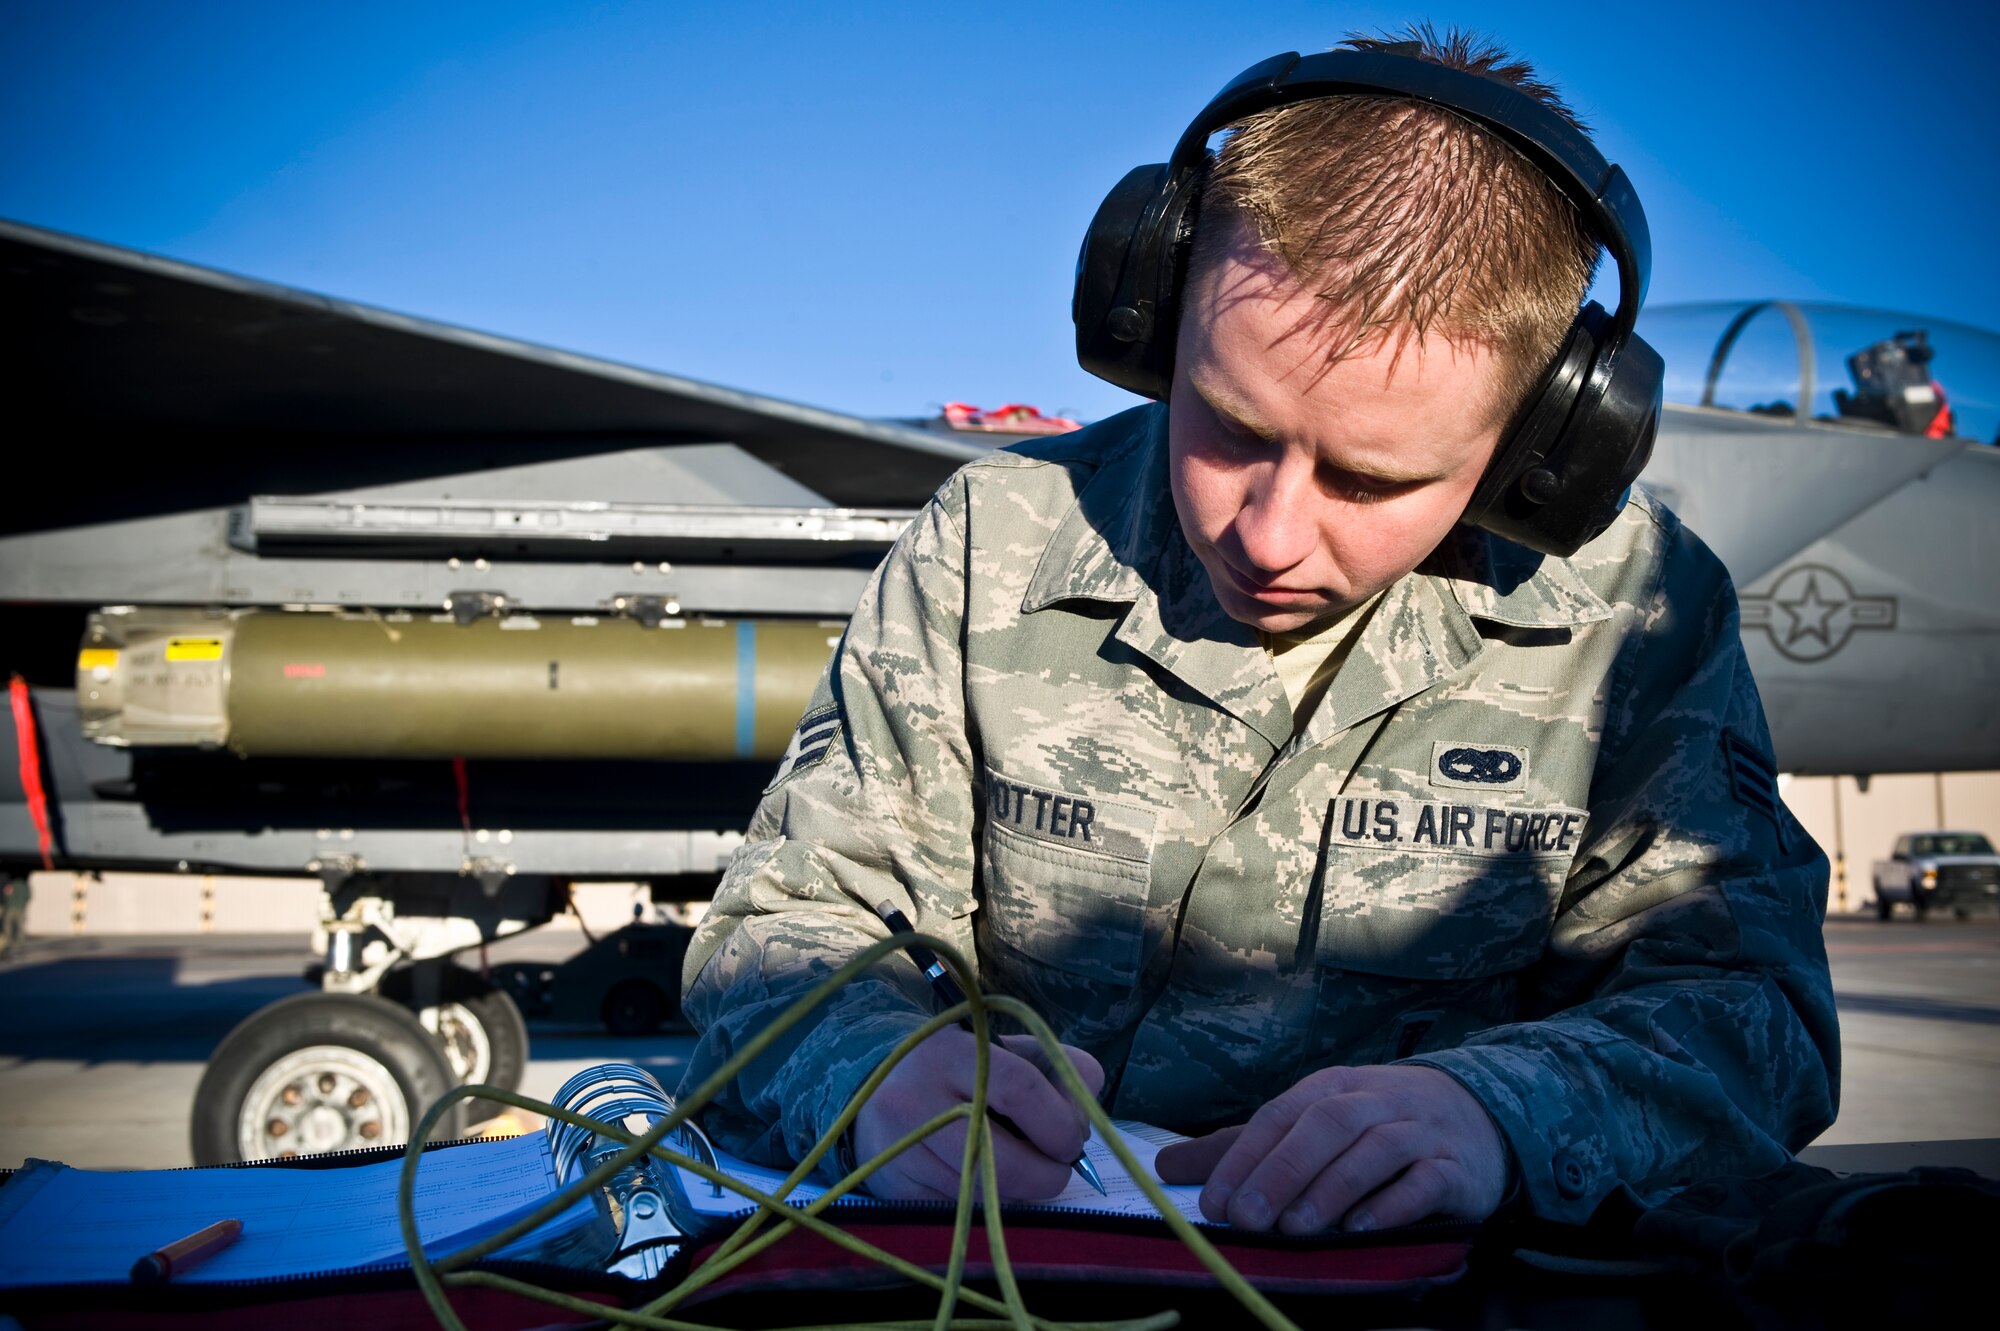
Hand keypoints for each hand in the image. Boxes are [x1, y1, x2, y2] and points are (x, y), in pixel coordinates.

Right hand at [853, 1029, 1104, 1201]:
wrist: (876, 1084)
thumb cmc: (964, 1066)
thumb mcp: (1010, 1049)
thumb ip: (1061, 1071)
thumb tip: (1082, 1127)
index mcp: (949, 1053)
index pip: (1021, 1090)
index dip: (1060, 1123)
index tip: (1072, 1139)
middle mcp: (914, 1101)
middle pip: (1005, 1163)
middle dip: (1048, 1175)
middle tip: (1057, 1168)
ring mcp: (899, 1151)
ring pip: (987, 1195)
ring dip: (1020, 1190)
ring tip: (1017, 1163)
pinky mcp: (895, 1190)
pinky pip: (963, 1211)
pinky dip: (988, 1201)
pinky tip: (981, 1175)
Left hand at [1154, 1064, 1507, 1233]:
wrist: (1475, 1117)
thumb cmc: (1375, 1125)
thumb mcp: (1309, 1125)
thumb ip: (1244, 1149)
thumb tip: (1166, 1168)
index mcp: (1330, 1087)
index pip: (1279, 1115)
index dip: (1244, 1157)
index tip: (1214, 1202)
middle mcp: (1373, 1101)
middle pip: (1324, 1125)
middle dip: (1280, 1172)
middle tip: (1246, 1218)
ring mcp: (1417, 1131)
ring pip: (1373, 1150)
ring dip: (1330, 1188)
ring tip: (1295, 1228)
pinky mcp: (1453, 1167)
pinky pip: (1424, 1181)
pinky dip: (1392, 1203)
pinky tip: (1362, 1228)